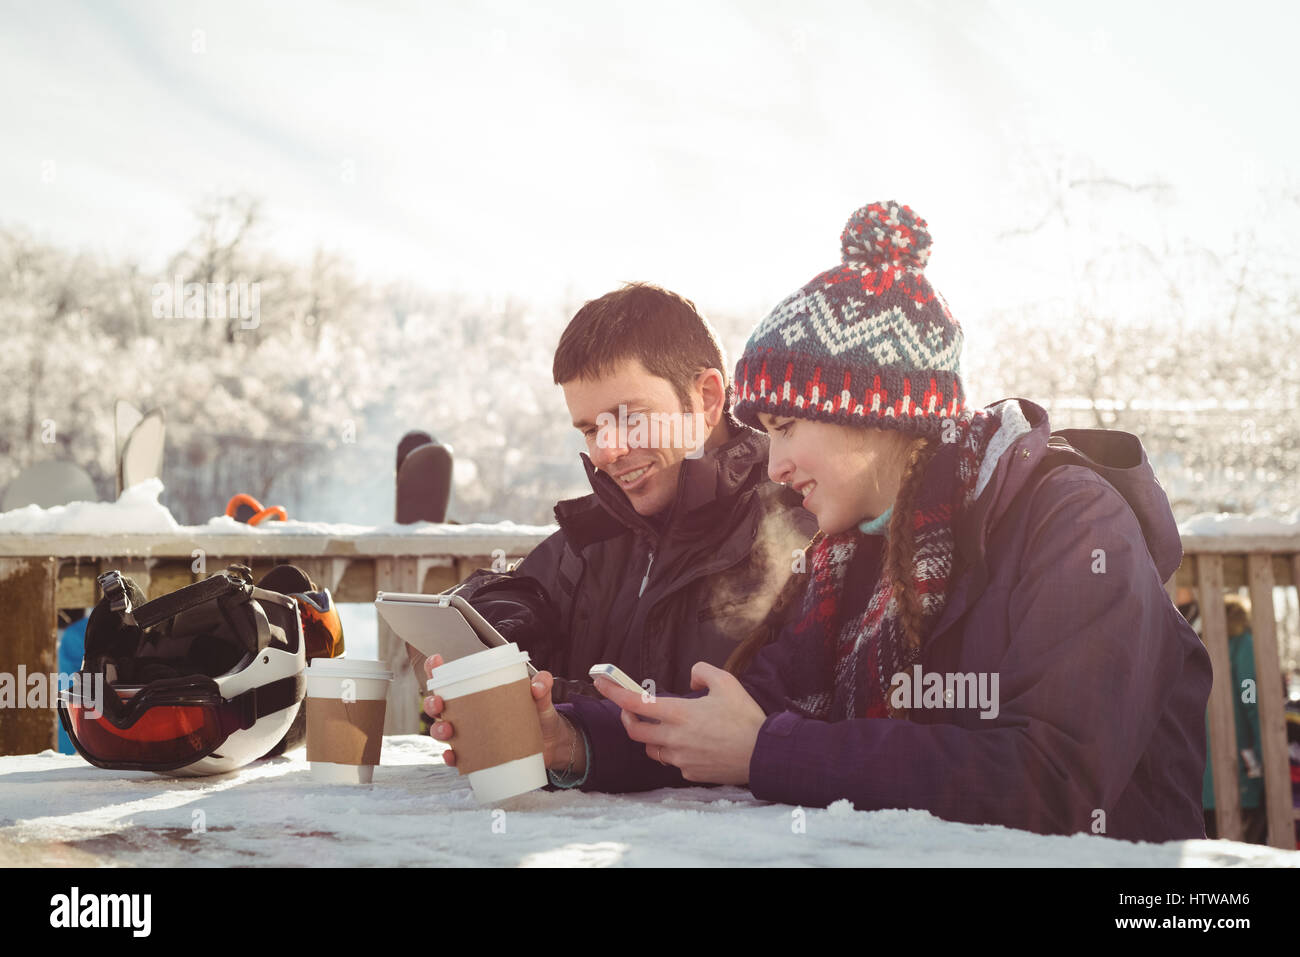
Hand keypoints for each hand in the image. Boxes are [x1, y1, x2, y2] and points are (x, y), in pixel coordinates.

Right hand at [423, 653, 582, 773]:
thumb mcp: (541, 698)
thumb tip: (539, 684)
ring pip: (444, 731)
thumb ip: (543, 686)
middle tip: (439, 703)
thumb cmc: (539, 715)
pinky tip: (453, 756)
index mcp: (478, 693)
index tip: (435, 662)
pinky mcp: (478, 755)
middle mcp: (469, 713)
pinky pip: (458, 757)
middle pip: (440, 706)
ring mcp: (472, 735)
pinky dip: (452, 757)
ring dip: (439, 730)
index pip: (452, 680)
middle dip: (432, 704)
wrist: (552, 745)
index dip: (437, 670)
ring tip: (448, 729)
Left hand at [592, 662, 765, 784]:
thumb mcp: (727, 682)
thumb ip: (702, 671)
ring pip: (651, 748)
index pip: (635, 702)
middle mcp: (673, 738)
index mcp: (679, 714)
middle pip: (634, 730)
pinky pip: (672, 761)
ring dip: (650, 735)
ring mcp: (680, 759)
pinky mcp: (689, 774)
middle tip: (631, 708)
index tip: (600, 682)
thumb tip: (689, 678)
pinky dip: (673, 751)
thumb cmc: (745, 717)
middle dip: (627, 717)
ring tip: (666, 726)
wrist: (763, 754)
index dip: (614, 691)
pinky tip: (691, 744)